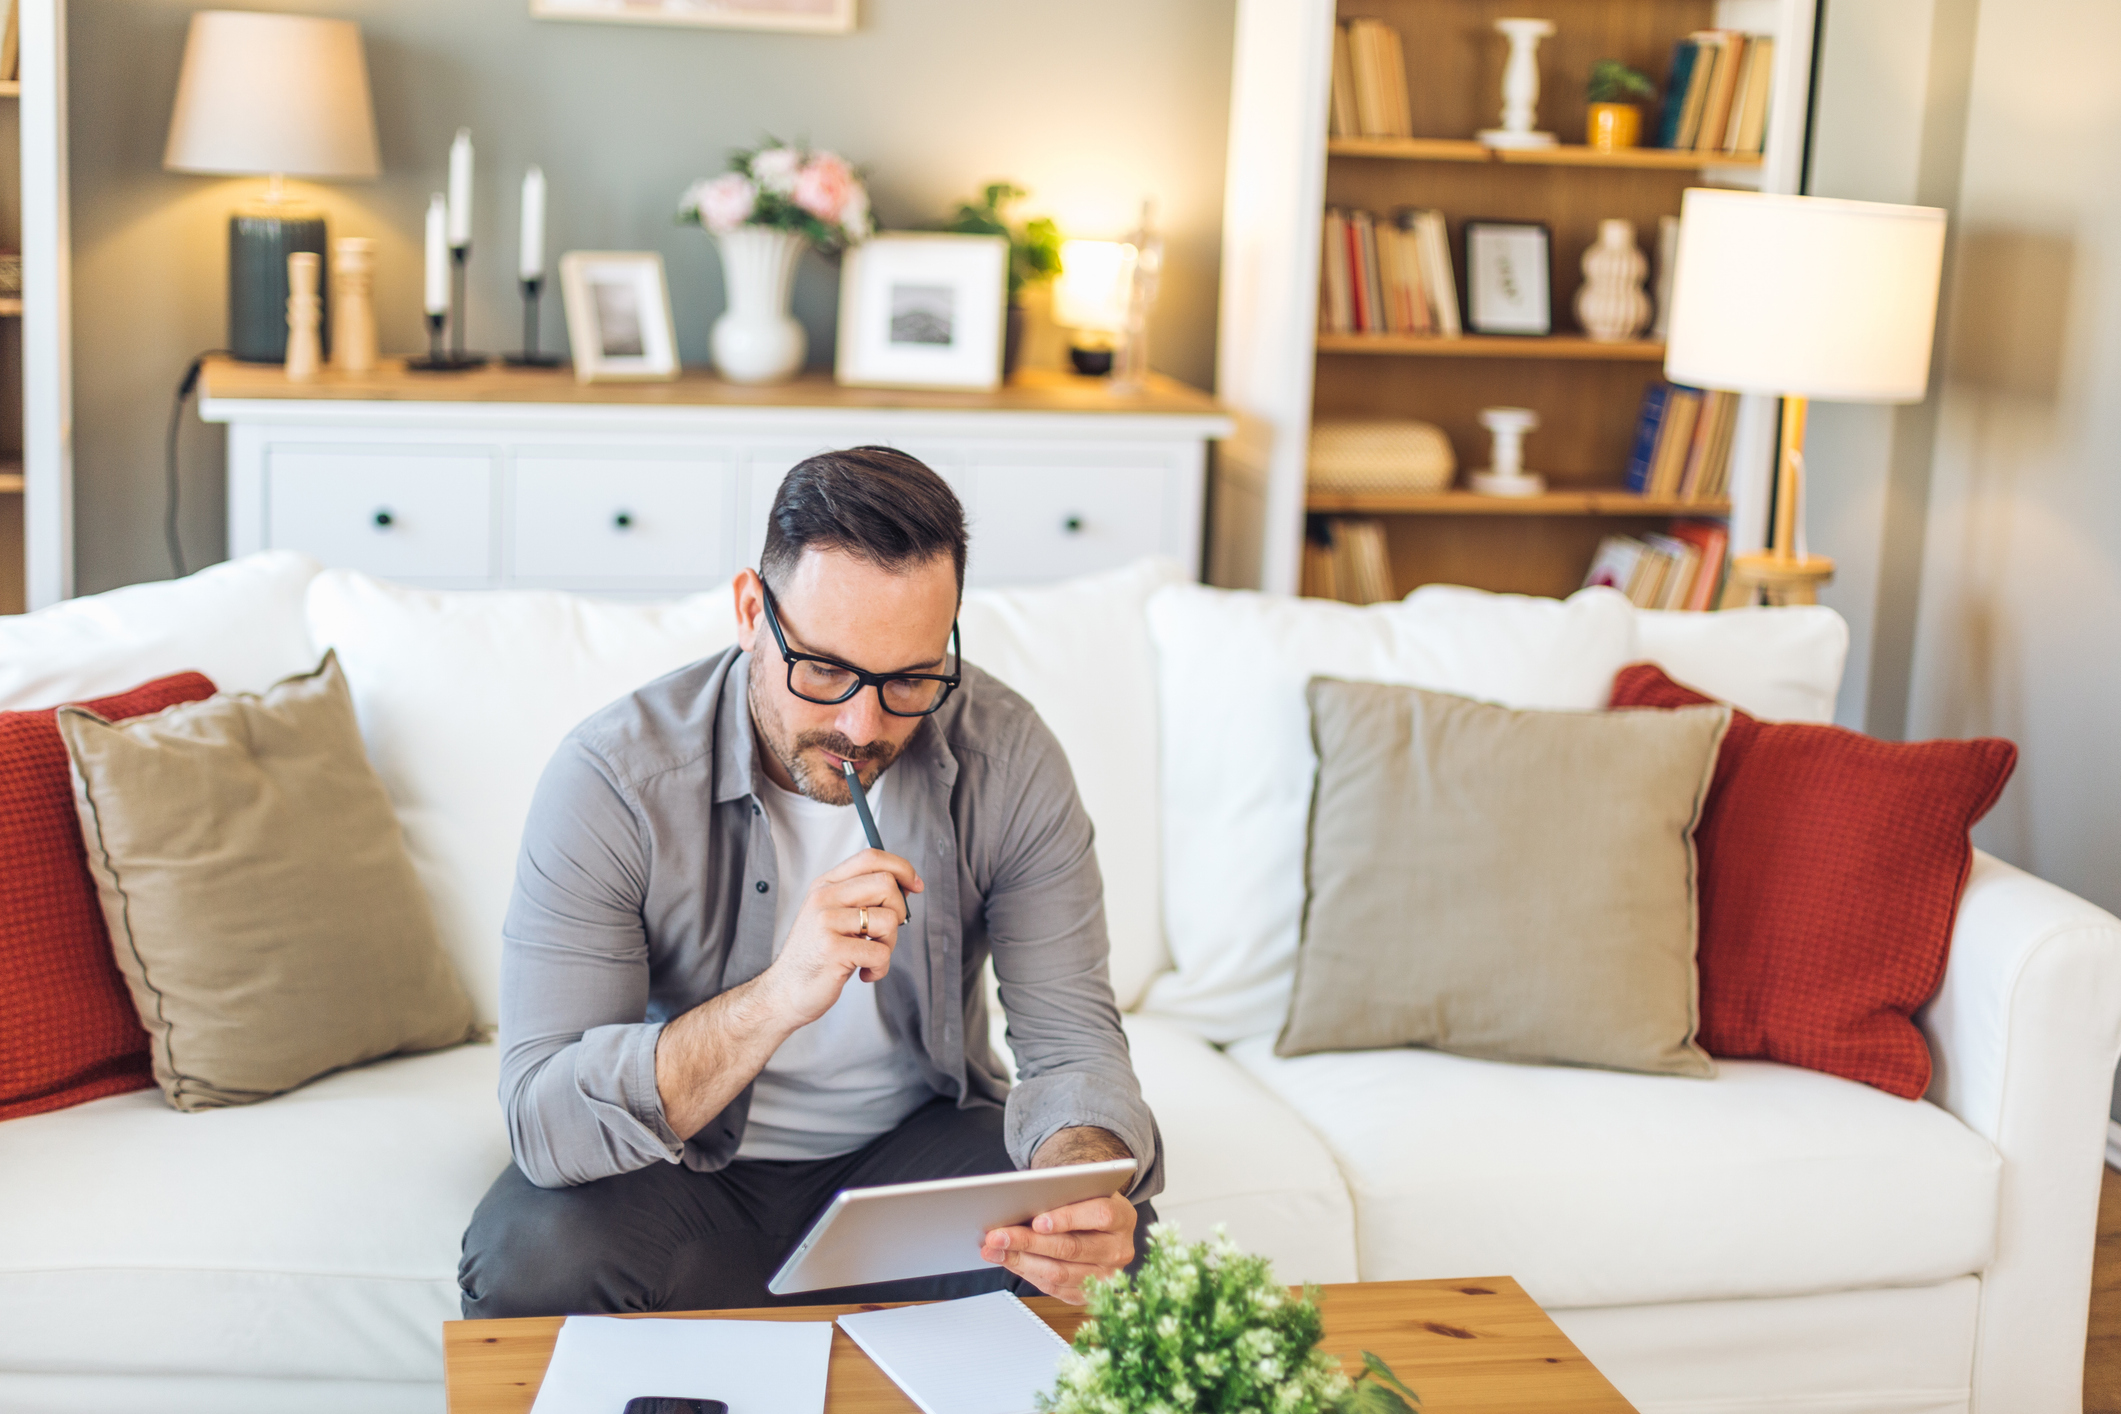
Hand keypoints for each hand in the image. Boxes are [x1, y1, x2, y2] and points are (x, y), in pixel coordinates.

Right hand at [758, 848, 922, 1027]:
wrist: (785, 992)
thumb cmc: (816, 956)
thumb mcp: (833, 916)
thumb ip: (861, 897)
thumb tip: (905, 885)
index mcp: (826, 885)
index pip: (870, 858)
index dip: (901, 868)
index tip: (915, 886)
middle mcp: (824, 898)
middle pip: (886, 884)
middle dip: (899, 912)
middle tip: (884, 934)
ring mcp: (825, 923)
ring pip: (888, 920)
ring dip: (890, 944)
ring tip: (871, 957)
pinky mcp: (832, 950)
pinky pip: (880, 953)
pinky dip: (880, 968)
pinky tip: (864, 973)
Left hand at [981, 1193, 1137, 1304]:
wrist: (1099, 1222)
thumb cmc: (1084, 1200)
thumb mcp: (1081, 1188)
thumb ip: (1061, 1193)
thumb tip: (1020, 1200)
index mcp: (1123, 1216)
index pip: (1099, 1215)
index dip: (1068, 1218)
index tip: (1037, 1221)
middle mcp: (1119, 1250)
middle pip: (1072, 1248)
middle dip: (1029, 1242)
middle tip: (997, 1236)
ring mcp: (1107, 1276)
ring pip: (1060, 1273)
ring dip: (1021, 1262)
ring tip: (993, 1251)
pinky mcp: (1089, 1294)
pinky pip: (1054, 1287)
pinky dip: (1027, 1273)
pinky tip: (1008, 1261)